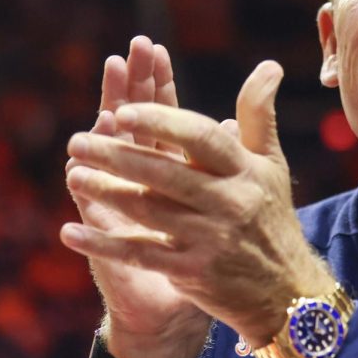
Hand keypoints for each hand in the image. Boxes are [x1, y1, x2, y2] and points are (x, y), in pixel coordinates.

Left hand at [63, 60, 336, 346]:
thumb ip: (258, 115)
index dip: (161, 122)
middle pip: (165, 173)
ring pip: (149, 211)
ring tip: (73, 175)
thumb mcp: (271, 164)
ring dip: (106, 193)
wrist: (286, 292)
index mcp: (244, 170)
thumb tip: (269, 64)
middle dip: (118, 155)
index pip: (199, 138)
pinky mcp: (192, 272)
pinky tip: (70, 232)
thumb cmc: (271, 217)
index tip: (122, 110)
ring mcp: (209, 240)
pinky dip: (104, 244)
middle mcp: (229, 202)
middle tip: (77, 140)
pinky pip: (140, 255)